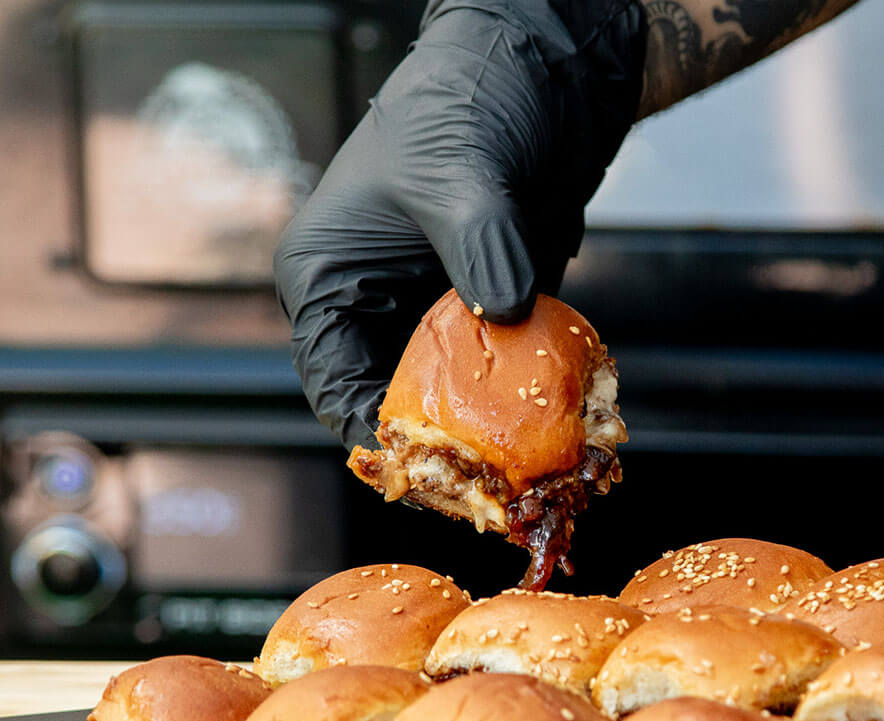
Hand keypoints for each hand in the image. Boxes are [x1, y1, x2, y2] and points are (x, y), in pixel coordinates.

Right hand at [275, 0, 645, 449]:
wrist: (541, 70)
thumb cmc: (468, 98)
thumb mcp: (459, 171)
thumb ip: (479, 246)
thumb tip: (506, 310)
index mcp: (329, 275)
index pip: (334, 382)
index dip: (376, 436)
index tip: (428, 473)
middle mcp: (373, 300)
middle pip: (392, 402)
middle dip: (438, 449)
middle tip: (489, 488)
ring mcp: (432, 306)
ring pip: (447, 396)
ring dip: (484, 431)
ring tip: (526, 468)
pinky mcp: (488, 306)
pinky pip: (496, 371)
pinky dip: (521, 400)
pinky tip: (555, 424)